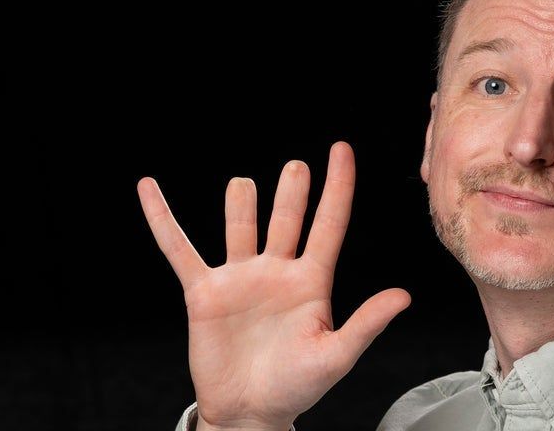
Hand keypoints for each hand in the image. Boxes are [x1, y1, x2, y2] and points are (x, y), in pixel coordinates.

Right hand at [137, 141, 410, 430]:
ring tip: (245, 184)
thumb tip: (404, 296)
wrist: (250, 413)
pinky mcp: (204, 291)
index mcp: (312, 281)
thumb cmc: (297, 387)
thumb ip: (366, 324)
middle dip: (292, 191)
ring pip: (240, 224)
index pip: (329, 223)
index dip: (338, 186)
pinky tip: (149, 188)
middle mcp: (277, 270)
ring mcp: (240, 277)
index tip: (342, 149)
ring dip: (241, 202)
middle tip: (297, 168)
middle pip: (286, 217)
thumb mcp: (336, 356)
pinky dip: (162, 219)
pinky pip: (179, 249)